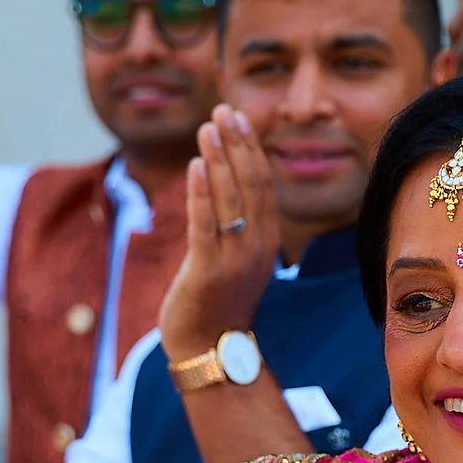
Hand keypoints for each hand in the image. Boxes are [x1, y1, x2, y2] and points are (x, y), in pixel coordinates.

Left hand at [158, 103, 281, 360]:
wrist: (209, 351)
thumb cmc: (217, 303)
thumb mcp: (236, 260)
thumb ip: (235, 225)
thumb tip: (221, 184)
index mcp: (266, 242)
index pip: (263, 185)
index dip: (250, 149)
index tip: (238, 119)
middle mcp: (256, 248)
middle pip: (250, 184)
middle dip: (237, 145)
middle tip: (224, 111)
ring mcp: (234, 260)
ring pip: (229, 199)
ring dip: (218, 159)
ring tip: (208, 127)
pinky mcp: (207, 272)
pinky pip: (206, 225)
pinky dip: (201, 193)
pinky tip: (196, 165)